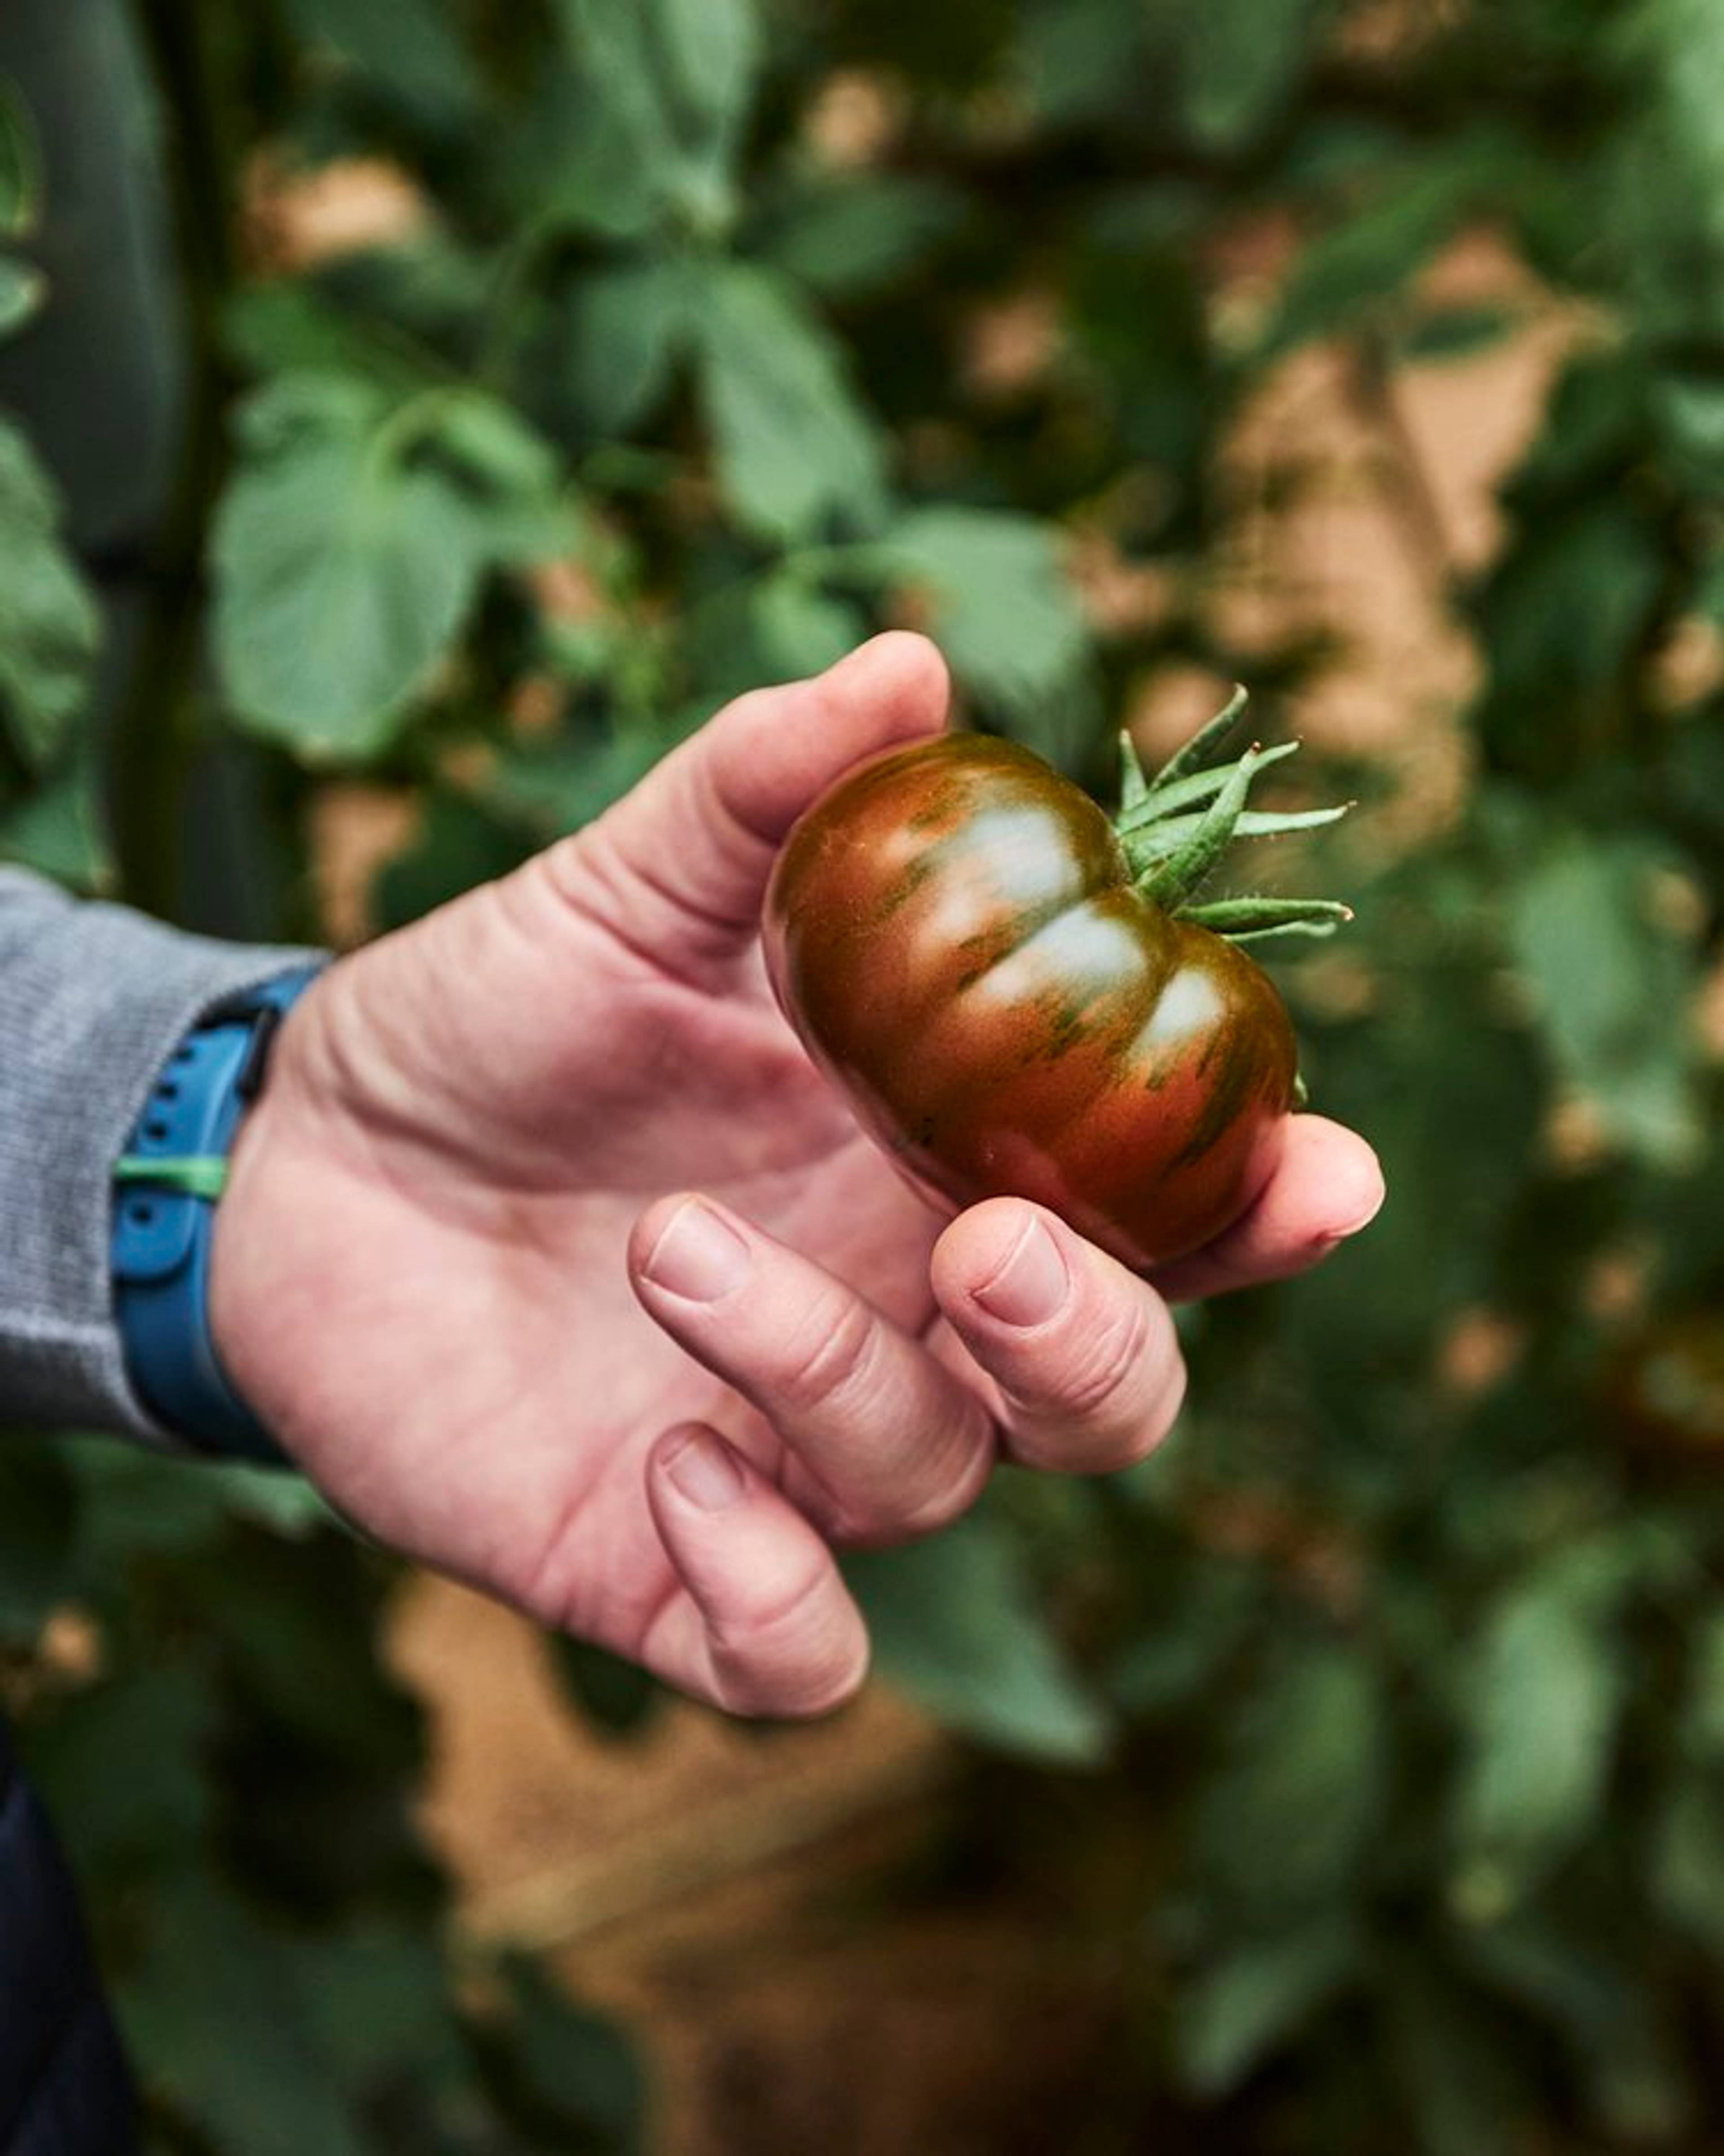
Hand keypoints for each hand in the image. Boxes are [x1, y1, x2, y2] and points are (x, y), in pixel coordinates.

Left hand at [209, 636, 1383, 1716]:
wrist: (296, 1159)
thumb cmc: (494, 1017)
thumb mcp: (621, 888)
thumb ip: (767, 791)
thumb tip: (914, 663)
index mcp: (932, 1161)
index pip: (1158, 1216)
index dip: (1263, 1214)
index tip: (1320, 1176)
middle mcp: (897, 1319)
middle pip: (1103, 1395)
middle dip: (1091, 1339)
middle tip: (984, 1246)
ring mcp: (792, 1454)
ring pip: (932, 1483)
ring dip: (826, 1374)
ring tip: (670, 1248)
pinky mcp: (664, 1564)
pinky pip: (795, 1656)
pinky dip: (769, 1590)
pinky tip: (669, 1465)